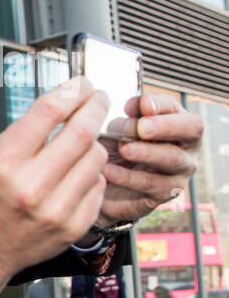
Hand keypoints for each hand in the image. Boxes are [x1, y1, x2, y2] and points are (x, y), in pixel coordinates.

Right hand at [0, 79, 108, 297]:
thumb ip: (28, 135)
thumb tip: (68, 103)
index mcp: (3, 164)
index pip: (49, 112)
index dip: (72, 91)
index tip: (82, 84)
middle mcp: (30, 187)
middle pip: (82, 132)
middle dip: (96, 108)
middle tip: (100, 99)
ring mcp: (55, 209)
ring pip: (96, 158)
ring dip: (93, 143)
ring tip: (80, 145)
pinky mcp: (73, 226)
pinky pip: (97, 186)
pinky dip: (91, 174)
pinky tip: (75, 176)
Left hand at [96, 94, 201, 225]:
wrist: (107, 185)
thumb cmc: (117, 150)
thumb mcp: (119, 130)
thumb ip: (129, 117)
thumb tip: (136, 105)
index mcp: (175, 121)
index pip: (175, 107)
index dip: (160, 104)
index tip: (143, 105)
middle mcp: (186, 144)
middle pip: (190, 129)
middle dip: (165, 126)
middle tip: (142, 128)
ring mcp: (181, 169)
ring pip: (172, 158)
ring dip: (147, 152)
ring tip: (124, 148)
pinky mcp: (166, 192)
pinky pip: (151, 183)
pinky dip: (128, 177)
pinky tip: (109, 171)